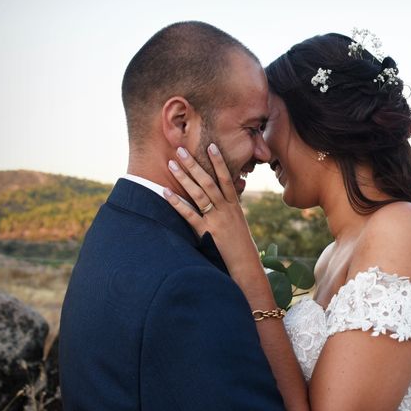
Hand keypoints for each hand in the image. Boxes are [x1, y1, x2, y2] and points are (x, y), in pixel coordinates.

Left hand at [163, 145, 260, 274]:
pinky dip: (177, 202)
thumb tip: (224, 194)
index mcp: (234, 205)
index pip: (226, 178)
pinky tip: (165, 192)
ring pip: (199, 194)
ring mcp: (216, 219)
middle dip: (194, 164)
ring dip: (184, 178)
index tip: (210, 146)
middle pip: (208, 182)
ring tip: (172, 164)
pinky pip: (189, 214)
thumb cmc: (240, 245)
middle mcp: (225, 209)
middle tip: (181, 149)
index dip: (218, 162)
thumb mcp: (238, 222)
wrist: (245, 264)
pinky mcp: (206, 232)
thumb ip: (229, 207)